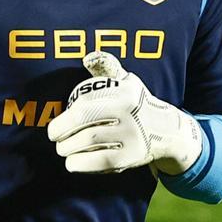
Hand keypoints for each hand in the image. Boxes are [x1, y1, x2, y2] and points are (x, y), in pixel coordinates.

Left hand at [47, 51, 202, 175]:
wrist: (166, 131)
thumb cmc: (136, 104)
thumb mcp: (127, 81)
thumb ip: (107, 68)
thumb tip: (88, 58)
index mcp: (124, 93)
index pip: (85, 103)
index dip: (65, 118)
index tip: (54, 127)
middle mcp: (129, 113)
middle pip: (85, 123)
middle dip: (62, 133)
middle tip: (56, 139)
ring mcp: (131, 136)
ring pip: (89, 143)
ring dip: (69, 149)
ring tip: (64, 150)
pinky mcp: (131, 156)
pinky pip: (99, 161)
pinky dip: (80, 164)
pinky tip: (73, 163)